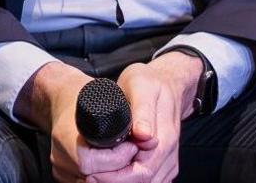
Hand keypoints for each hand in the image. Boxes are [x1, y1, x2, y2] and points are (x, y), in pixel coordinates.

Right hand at [22, 61, 137, 182]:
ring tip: (126, 159)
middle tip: (133, 154)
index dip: (117, 158)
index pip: (90, 164)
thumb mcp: (108, 100)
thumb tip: (149, 138)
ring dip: (115, 176)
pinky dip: (106, 178)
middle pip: (95, 179)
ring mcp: (61, 170)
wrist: (64, 98)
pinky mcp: (65, 176)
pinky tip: (117, 167)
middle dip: (120, 170)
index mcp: (64, 138)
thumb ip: (131, 118)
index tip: (131, 146)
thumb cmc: (85, 96)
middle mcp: (59, 158)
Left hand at [87, 54, 198, 182]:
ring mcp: (167, 161)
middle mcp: (168, 155)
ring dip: (119, 182)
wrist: (167, 83)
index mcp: (164, 139)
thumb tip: (144, 136)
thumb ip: (143, 111)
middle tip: (86, 178)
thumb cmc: (150, 83)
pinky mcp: (163, 162)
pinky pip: (149, 180)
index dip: (116, 178)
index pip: (142, 173)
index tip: (92, 174)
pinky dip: (128, 180)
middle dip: (113, 182)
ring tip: (93, 177)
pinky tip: (108, 175)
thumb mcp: (142, 87)